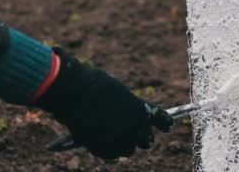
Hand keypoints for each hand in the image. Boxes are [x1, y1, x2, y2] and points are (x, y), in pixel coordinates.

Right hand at [36, 47, 173, 158]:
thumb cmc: (93, 84)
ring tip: (113, 135)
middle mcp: (135, 128)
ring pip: (129, 150)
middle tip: (134, 132)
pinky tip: (99, 138)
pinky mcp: (103, 150)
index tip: (166, 125)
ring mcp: (119, 140)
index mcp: (142, 109)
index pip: (163, 121)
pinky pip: (111, 154)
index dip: (164, 124)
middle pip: (147, 141)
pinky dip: (107, 148)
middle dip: (142, 136)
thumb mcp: (117, 91)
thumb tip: (128, 117)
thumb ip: (127, 106)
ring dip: (124, 144)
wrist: (72, 93)